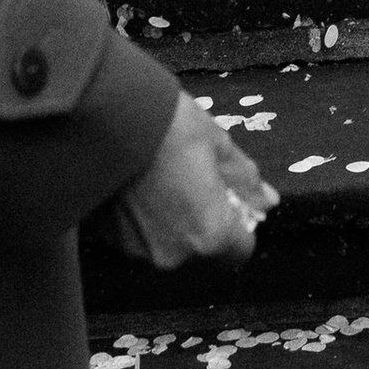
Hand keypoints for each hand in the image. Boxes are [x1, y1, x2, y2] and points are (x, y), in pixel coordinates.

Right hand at [108, 94, 278, 270]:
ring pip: (168, 241)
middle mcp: (173, 253)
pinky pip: (136, 234)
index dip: (241, 224)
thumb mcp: (217, 144)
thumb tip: (265, 200)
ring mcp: (137, 250)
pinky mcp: (107, 239)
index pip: (240, 250)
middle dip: (204, 220)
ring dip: (171, 219)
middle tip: (194, 180)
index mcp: (210, 233)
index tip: (232, 200)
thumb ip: (244, 180)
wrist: (103, 115)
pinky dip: (140, 216)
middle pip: (203, 248)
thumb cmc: (165, 125)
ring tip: (160, 177)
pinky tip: (136, 184)